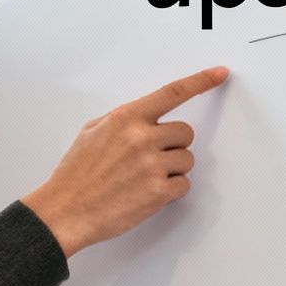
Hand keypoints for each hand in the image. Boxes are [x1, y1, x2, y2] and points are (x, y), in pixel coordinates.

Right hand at [22, 66, 228, 255]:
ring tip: (144, 178)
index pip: (172, 93)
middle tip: (153, 157)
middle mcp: (141, 138)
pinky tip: (147, 193)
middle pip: (186, 132)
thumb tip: (144, 119)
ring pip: (187, 160)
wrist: (65, 211)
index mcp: (126, 119)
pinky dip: (171, 191)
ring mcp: (151, 166)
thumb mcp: (91, 132)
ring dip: (173, 170)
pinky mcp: (158, 192)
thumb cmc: (75, 174)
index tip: (220, 74)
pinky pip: (184, 185)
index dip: (200, 81)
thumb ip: (122, 121)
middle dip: (174, 145)